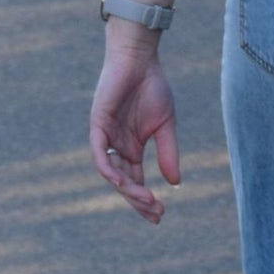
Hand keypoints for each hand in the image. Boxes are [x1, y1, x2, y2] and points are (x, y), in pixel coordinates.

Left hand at [90, 31, 180, 222]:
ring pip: (111, 172)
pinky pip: (100, 153)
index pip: (135, 180)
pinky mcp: (98, 124)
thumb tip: (175, 184)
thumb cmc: (152, 88)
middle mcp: (117, 146)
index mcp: (132, 148)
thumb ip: (168, 153)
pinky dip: (108, 169)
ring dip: (127, 189)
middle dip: (138, 200)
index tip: (161, 214)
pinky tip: (121, 182)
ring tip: (146, 200)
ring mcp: (106, 136)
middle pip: (123, 182)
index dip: (145, 199)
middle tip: (156, 213)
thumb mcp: (166, 126)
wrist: (140, 59)